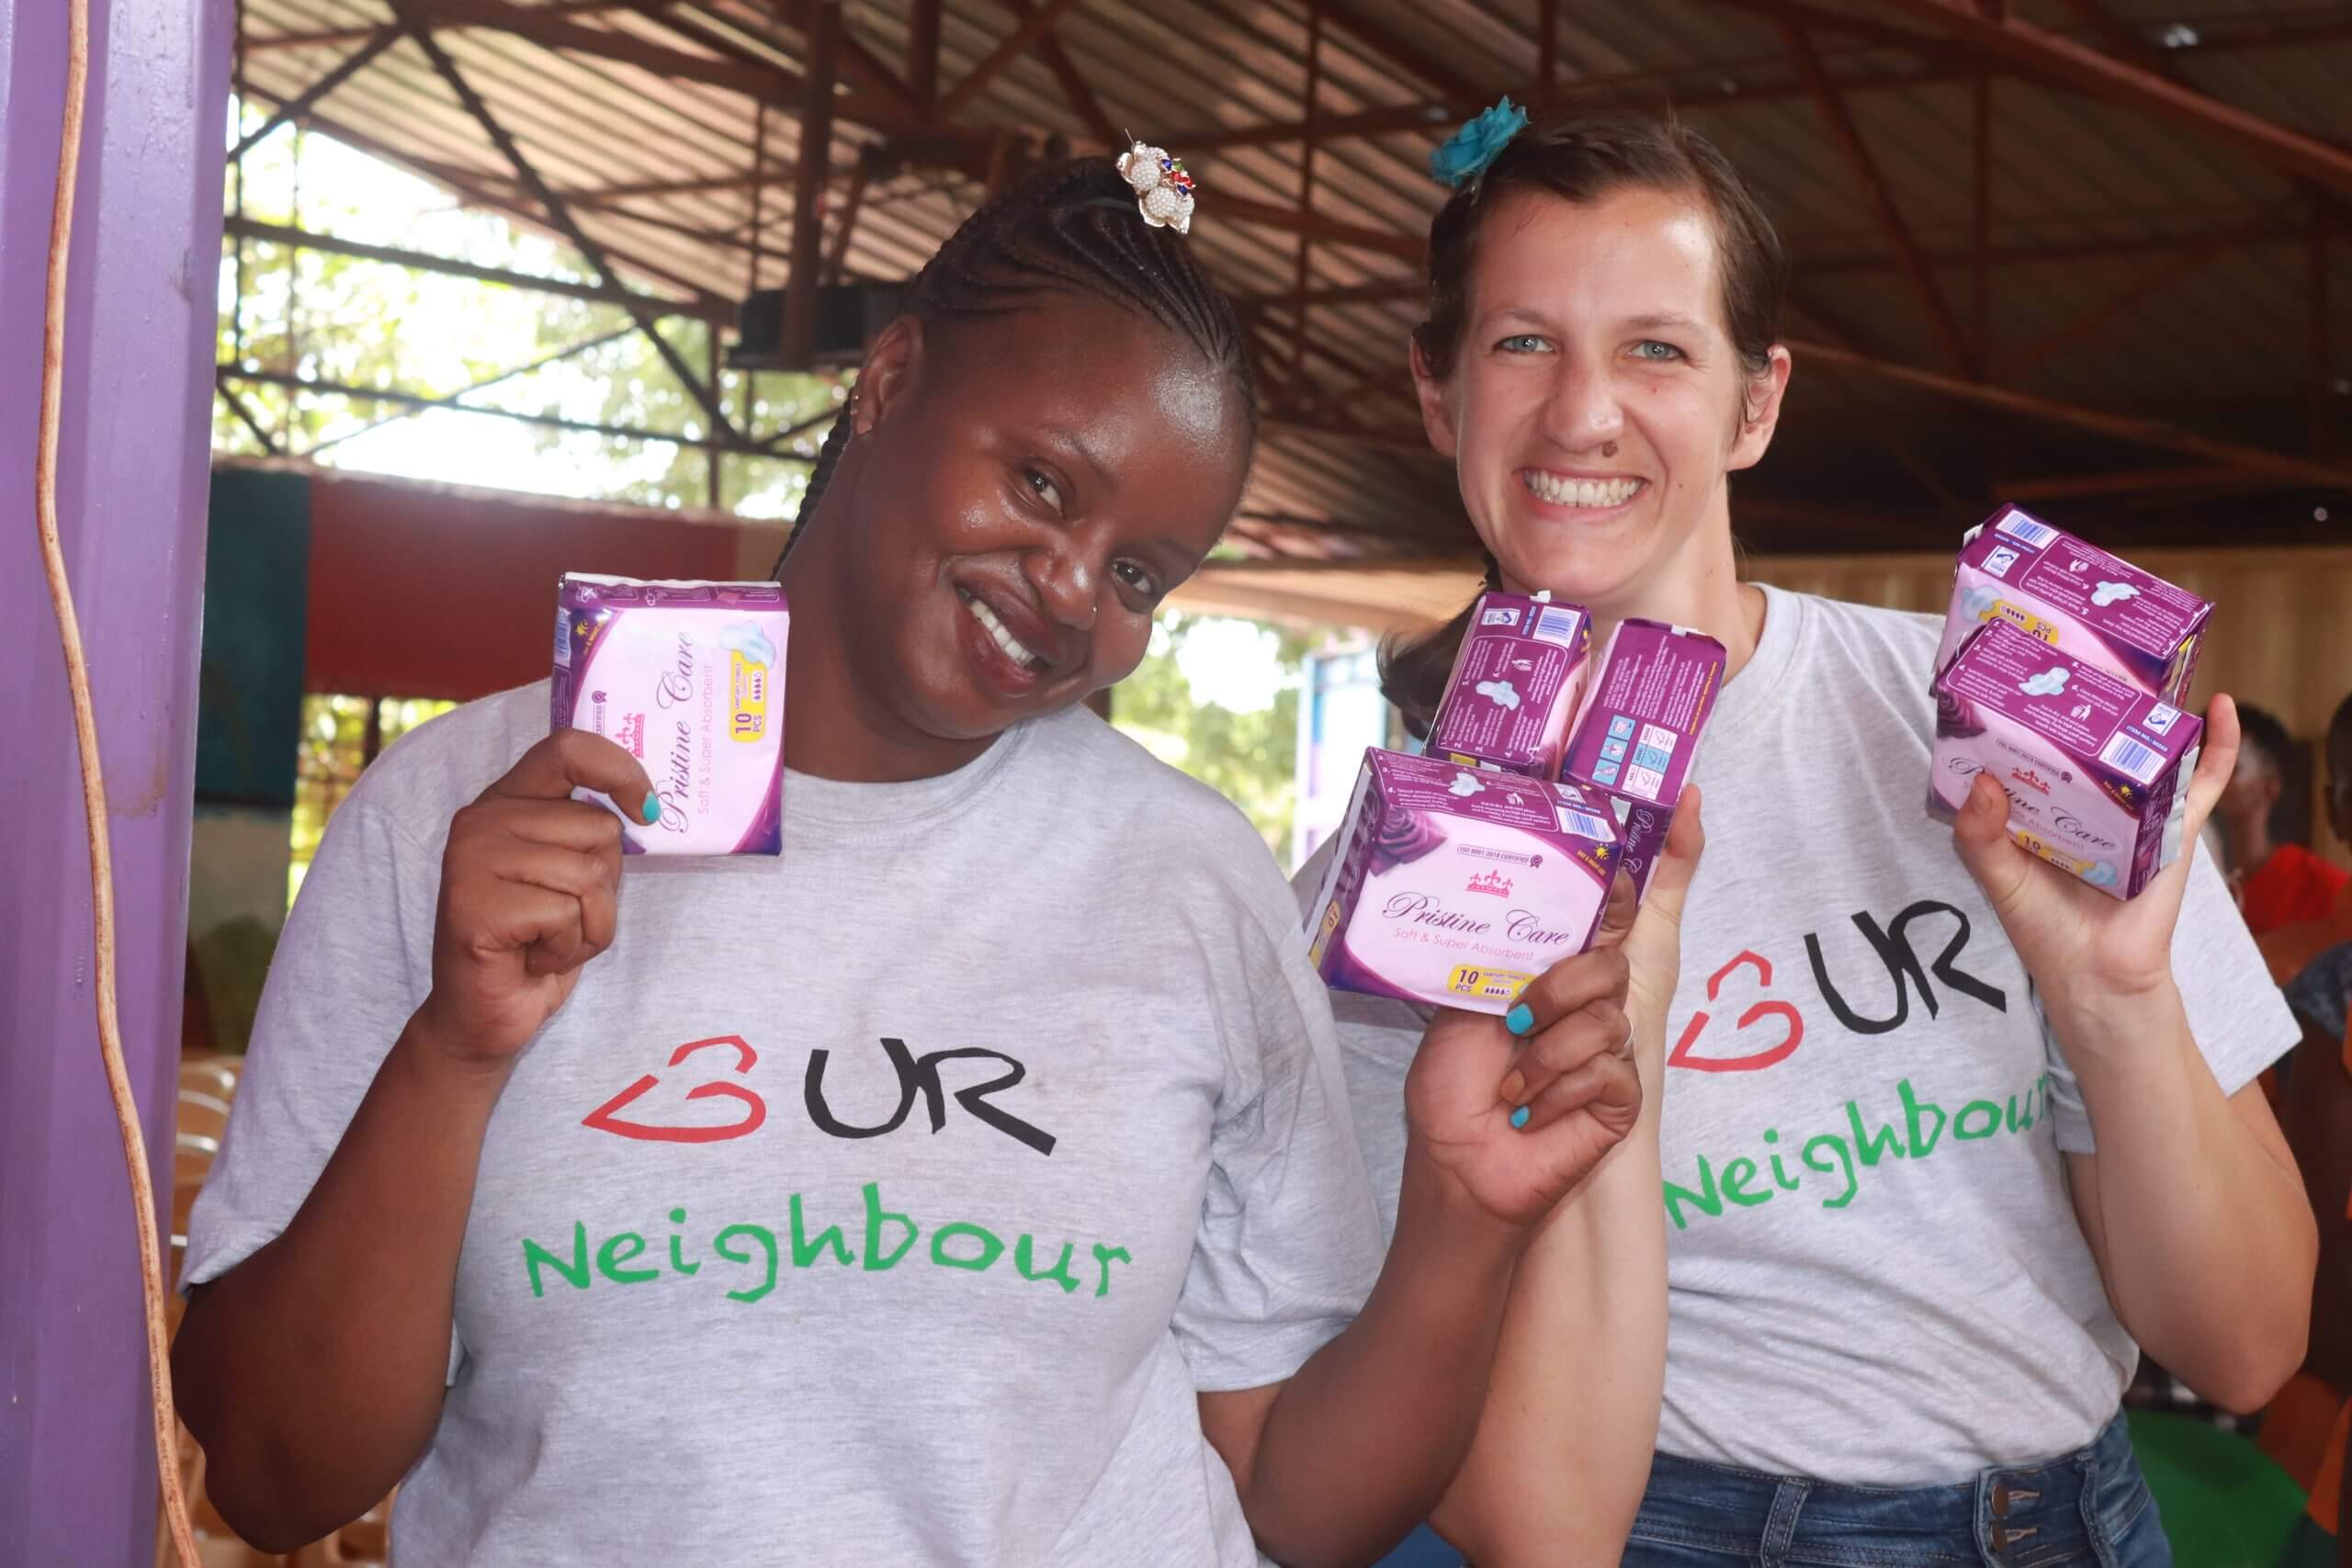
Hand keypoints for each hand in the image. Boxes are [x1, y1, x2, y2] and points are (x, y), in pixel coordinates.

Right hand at [413, 729, 655, 1070]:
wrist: (482, 1016)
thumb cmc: (537, 942)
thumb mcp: (571, 875)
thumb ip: (590, 834)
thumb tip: (650, 808)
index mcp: (506, 801)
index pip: (568, 749)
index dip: (620, 771)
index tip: (648, 811)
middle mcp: (481, 820)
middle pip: (599, 829)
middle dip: (603, 887)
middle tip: (561, 917)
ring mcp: (470, 860)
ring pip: (589, 876)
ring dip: (588, 924)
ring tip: (546, 939)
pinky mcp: (474, 905)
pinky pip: (567, 914)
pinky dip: (568, 948)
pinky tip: (531, 958)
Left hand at [1402, 790, 1706, 1227]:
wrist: (1459, 1166)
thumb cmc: (1451, 1092)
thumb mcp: (1465, 1007)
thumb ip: (1505, 958)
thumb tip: (1524, 895)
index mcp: (1549, 977)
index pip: (1602, 919)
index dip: (1625, 882)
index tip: (1654, 832)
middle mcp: (1585, 1007)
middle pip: (1611, 960)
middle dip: (1559, 988)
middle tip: (1513, 1023)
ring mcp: (1609, 1053)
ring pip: (1607, 1017)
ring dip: (1546, 1055)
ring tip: (1512, 1086)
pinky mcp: (1622, 1099)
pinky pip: (1612, 1071)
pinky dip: (1562, 1092)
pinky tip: (1533, 1114)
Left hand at [1951, 693, 2238, 1006]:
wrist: (2096, 972)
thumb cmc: (2041, 926)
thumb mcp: (1997, 876)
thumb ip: (1977, 834)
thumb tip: (1984, 781)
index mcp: (2039, 803)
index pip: (2028, 746)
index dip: (2021, 711)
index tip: (2014, 667)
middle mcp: (2085, 797)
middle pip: (2088, 737)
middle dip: (2086, 698)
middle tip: (2081, 650)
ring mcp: (2132, 806)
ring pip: (2141, 748)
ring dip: (2146, 710)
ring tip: (2143, 665)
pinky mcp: (2174, 826)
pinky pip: (2202, 780)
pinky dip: (2218, 745)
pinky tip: (2221, 708)